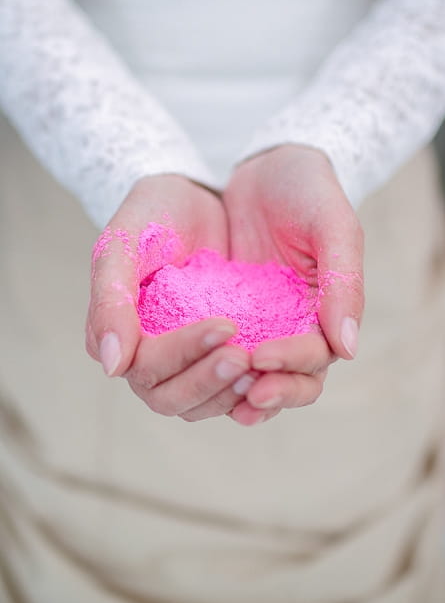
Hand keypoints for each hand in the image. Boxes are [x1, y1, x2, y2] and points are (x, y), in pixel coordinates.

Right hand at [86, 175, 250, 421]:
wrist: (194, 198)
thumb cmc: (153, 215)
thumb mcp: (124, 244)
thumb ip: (110, 299)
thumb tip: (112, 367)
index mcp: (123, 335)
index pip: (146, 368)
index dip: (183, 353)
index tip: (226, 326)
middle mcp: (152, 358)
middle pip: (172, 399)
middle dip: (209, 383)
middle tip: (246, 359)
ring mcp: (188, 361)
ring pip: (203, 404)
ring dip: (232, 394)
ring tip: (264, 369)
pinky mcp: (220, 355)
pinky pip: (233, 390)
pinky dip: (252, 389)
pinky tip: (276, 373)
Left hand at [223, 144, 363, 424]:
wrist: (266, 167)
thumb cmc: (307, 191)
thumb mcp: (332, 226)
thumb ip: (344, 283)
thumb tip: (349, 350)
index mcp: (327, 312)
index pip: (316, 357)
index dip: (293, 364)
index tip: (261, 357)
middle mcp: (294, 327)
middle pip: (288, 381)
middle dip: (269, 392)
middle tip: (242, 390)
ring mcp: (260, 324)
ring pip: (253, 377)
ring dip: (236, 391)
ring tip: (215, 392)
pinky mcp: (225, 315)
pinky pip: (218, 352)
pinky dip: (209, 369)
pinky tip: (187, 373)